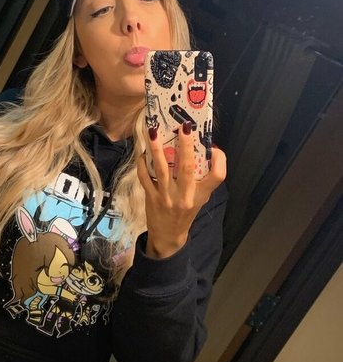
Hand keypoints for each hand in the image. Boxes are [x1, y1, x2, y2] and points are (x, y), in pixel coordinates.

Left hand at [137, 123, 225, 258]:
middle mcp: (185, 196)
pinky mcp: (152, 198)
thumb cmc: (185, 213)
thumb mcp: (199, 198)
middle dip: (185, 146)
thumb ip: (201, 179)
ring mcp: (167, 197)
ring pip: (162, 169)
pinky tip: (143, 154)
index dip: (219, 160)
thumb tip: (201, 149)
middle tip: (183, 127)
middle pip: (187, 167)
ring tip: (154, 132)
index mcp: (201, 194)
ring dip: (157, 150)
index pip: (218, 176)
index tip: (214, 147)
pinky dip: (142, 164)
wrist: (168, 235)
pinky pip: (145, 177)